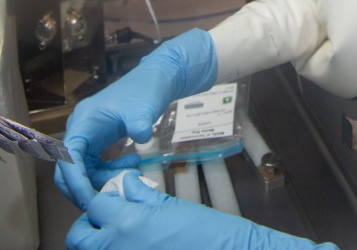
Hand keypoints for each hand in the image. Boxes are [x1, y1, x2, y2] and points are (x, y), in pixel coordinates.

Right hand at [55, 28, 216, 209]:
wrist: (157, 78)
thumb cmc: (147, 89)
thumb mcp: (144, 107)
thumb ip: (140, 124)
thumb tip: (141, 138)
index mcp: (83, 121)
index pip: (68, 158)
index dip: (76, 182)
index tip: (90, 201)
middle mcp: (80, 129)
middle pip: (69, 169)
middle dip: (84, 188)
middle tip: (106, 202)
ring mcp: (89, 136)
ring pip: (83, 171)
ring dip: (102, 180)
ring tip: (131, 176)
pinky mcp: (99, 141)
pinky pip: (96, 165)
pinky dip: (110, 172)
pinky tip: (132, 166)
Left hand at [66, 171, 339, 249]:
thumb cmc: (204, 231)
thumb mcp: (170, 204)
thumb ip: (141, 194)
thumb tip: (125, 185)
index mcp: (127, 222)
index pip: (95, 204)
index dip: (99, 196)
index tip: (108, 193)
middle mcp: (116, 246)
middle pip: (79, 237)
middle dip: (86, 224)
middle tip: (106, 216)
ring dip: (97, 240)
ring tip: (118, 232)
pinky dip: (114, 249)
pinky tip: (133, 243)